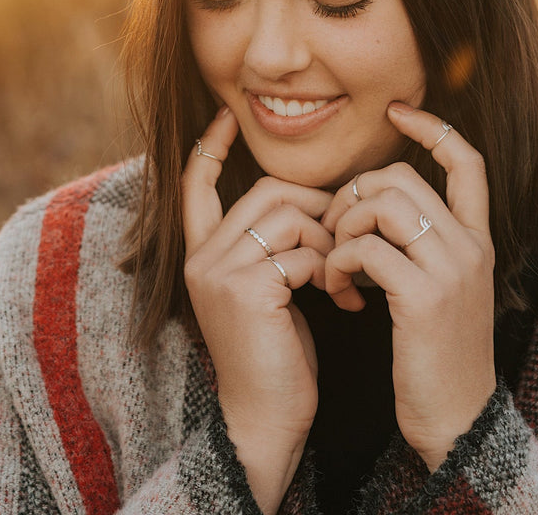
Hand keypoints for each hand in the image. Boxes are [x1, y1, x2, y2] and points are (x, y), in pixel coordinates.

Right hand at [182, 106, 333, 514]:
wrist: (265, 420)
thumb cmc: (276, 354)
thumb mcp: (265, 288)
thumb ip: (269, 244)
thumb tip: (303, 198)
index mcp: (201, 254)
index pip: (194, 184)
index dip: (209, 147)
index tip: (225, 116)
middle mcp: (201, 257)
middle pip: (266, 189)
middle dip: (314, 205)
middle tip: (340, 242)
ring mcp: (219, 272)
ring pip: (287, 214)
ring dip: (327, 240)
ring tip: (340, 278)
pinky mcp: (246, 290)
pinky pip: (301, 251)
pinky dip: (330, 269)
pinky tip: (342, 300)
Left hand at [323, 103, 495, 472]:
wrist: (456, 420)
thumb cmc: (434, 353)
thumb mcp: (437, 288)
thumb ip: (416, 244)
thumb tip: (367, 203)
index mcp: (476, 241)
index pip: (467, 162)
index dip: (432, 128)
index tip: (398, 112)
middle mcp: (469, 247)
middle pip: (402, 177)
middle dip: (354, 192)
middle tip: (335, 231)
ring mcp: (449, 271)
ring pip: (382, 202)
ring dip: (342, 225)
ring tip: (334, 262)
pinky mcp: (422, 298)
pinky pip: (365, 248)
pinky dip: (338, 261)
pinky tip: (337, 289)